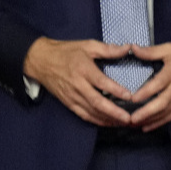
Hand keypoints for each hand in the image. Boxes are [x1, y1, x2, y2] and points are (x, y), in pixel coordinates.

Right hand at [23, 37, 138, 125]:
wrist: (40, 61)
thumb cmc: (66, 52)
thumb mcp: (88, 45)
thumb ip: (108, 49)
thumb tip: (128, 48)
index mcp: (83, 70)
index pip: (101, 82)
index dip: (116, 90)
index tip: (130, 96)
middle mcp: (77, 86)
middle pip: (96, 102)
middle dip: (113, 112)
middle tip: (128, 118)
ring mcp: (71, 96)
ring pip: (90, 111)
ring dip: (107, 119)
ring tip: (122, 123)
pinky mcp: (67, 102)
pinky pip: (82, 114)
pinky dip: (95, 120)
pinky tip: (107, 123)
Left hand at [125, 42, 170, 131]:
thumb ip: (151, 51)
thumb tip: (133, 49)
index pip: (159, 83)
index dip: (146, 92)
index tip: (132, 98)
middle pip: (163, 102)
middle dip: (147, 112)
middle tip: (131, 118)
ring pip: (166, 112)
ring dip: (150, 120)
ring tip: (134, 125)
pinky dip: (159, 123)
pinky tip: (147, 126)